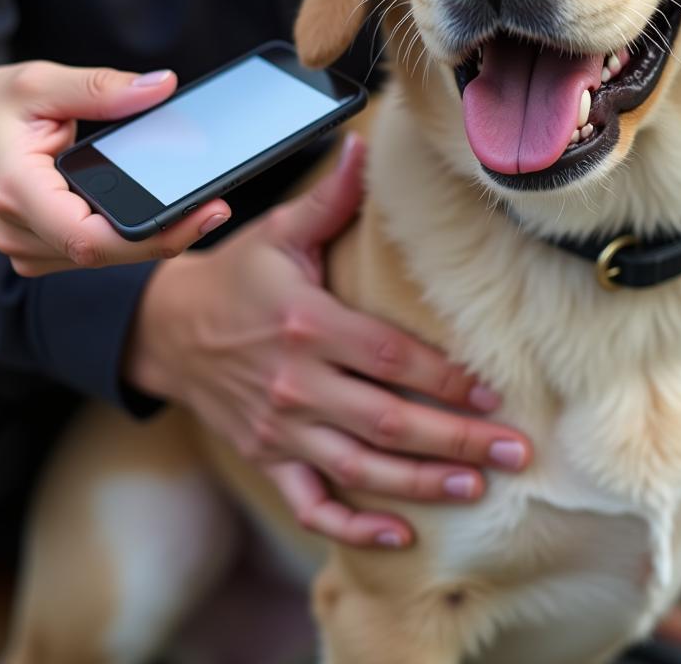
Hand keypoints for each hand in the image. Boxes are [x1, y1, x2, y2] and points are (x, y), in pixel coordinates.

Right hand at [0, 61, 230, 275]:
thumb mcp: (35, 83)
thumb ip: (99, 87)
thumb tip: (162, 86)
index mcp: (17, 191)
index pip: (90, 237)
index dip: (153, 235)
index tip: (204, 210)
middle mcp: (22, 232)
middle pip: (108, 253)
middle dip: (170, 236)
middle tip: (220, 206)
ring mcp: (32, 248)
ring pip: (107, 258)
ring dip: (157, 238)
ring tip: (206, 205)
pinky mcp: (45, 250)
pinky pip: (98, 250)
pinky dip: (134, 234)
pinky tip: (169, 211)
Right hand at [126, 134, 531, 548]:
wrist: (165, 328)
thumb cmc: (234, 277)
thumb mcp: (278, 233)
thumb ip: (329, 199)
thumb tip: (364, 145)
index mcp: (308, 324)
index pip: (392, 359)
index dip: (446, 379)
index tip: (494, 392)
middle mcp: (298, 383)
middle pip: (389, 421)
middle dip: (457, 440)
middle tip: (515, 452)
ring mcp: (280, 428)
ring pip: (361, 467)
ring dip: (422, 483)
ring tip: (478, 489)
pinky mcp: (266, 456)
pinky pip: (311, 502)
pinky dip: (354, 526)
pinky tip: (402, 536)